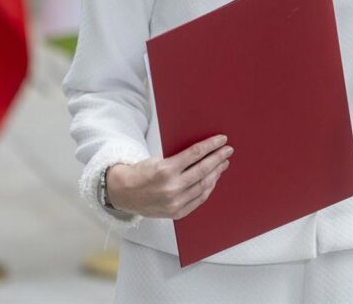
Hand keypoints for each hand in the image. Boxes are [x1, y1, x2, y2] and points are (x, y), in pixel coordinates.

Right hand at [106, 134, 232, 219]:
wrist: (124, 194)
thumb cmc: (141, 173)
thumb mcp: (158, 160)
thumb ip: (179, 159)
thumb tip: (202, 152)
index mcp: (166, 170)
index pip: (195, 154)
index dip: (211, 146)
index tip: (222, 140)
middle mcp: (172, 187)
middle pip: (203, 170)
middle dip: (218, 158)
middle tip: (228, 150)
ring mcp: (175, 202)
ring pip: (204, 185)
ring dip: (216, 173)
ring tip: (223, 164)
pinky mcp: (176, 212)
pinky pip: (199, 199)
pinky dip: (208, 188)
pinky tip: (213, 180)